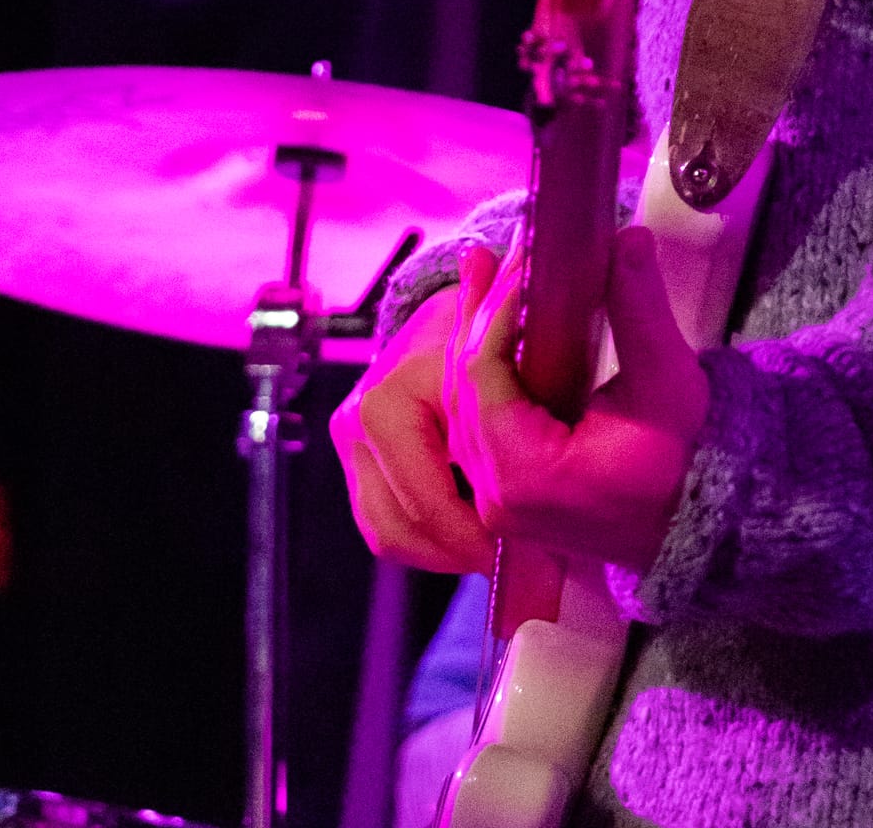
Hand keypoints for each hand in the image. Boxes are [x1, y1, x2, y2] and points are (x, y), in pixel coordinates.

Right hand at [329, 285, 496, 577]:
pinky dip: (427, 536)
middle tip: (512, 560)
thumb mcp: (504, 354)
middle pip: (399, 526)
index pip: (425, 500)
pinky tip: (471, 534)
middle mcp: (357, 423)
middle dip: (458, 551)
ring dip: (442, 552)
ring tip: (494, 552)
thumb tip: (516, 332)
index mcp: (388, 402)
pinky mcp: (355, 462)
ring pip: (388, 533)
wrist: (449, 313)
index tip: (521, 546)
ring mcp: (350, 445)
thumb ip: (513, 386)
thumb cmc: (485, 326)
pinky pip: (386, 521)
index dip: (473, 534)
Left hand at [446, 225, 711, 575]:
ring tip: (485, 273)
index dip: (497, 311)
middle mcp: (497, 493)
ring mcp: (498, 497)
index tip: (526, 260)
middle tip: (497, 255)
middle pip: (463, 387)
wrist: (695, 526)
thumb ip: (640, 310)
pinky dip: (484, 368)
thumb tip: (627, 240)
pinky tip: (495, 326)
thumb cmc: (684, 464)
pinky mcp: (509, 491)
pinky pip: (479, 420)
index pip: (482, 375)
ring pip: (464, 403)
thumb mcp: (668, 382)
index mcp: (525, 473)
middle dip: (480, 314)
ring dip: (475, 336)